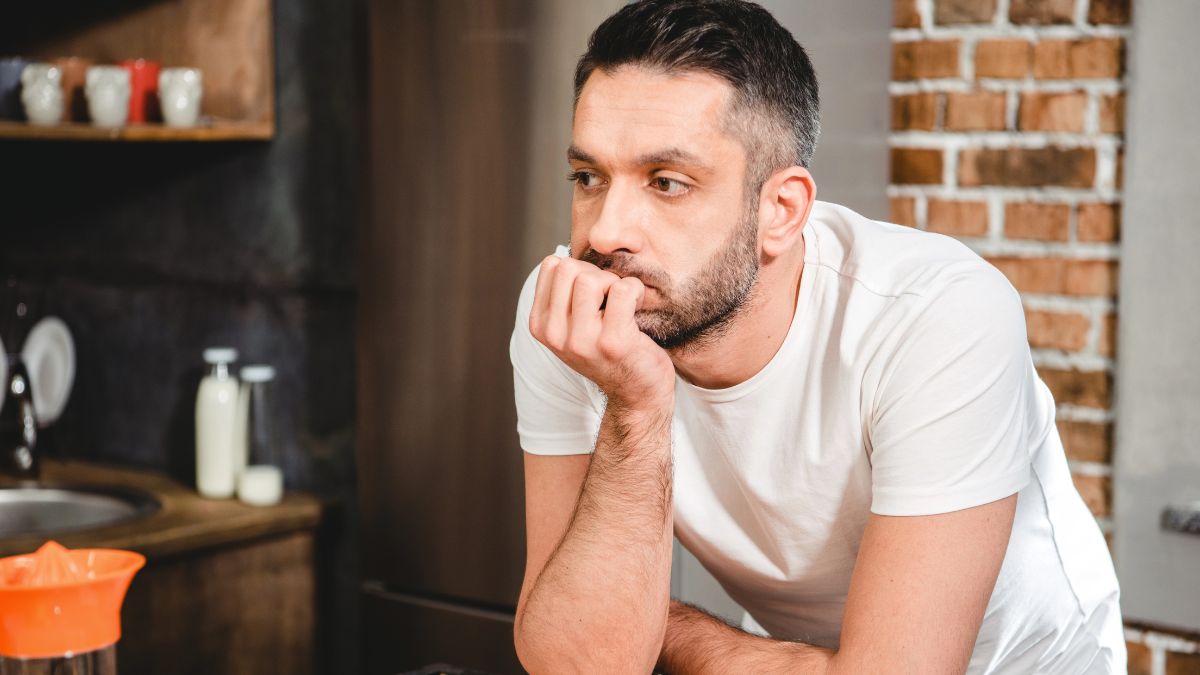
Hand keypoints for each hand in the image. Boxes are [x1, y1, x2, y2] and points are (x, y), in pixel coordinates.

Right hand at [529, 255, 674, 410]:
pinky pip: (623, 290)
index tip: (593, 293)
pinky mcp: (612, 342)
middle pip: (568, 267)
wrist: (637, 393)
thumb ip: (564, 295)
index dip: (578, 269)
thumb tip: (568, 255)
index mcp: (540, 325)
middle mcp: (555, 335)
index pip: (551, 265)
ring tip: (622, 304)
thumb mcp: (572, 326)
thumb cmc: (608, 350)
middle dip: (596, 274)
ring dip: (614, 283)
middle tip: (610, 298)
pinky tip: (637, 309)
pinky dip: (636, 291)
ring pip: (591, 278)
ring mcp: (582, 341)